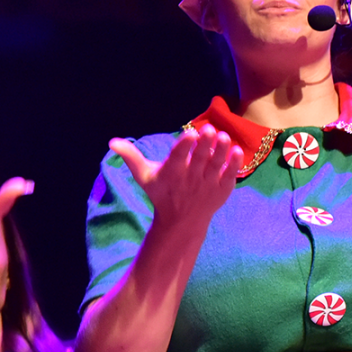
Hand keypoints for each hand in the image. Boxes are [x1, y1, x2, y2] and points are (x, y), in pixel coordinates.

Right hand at [110, 126, 241, 229]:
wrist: (182, 221)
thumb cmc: (162, 194)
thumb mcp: (144, 177)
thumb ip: (131, 157)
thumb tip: (112, 142)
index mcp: (173, 172)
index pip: (179, 156)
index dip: (185, 145)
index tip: (190, 133)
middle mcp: (191, 177)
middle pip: (200, 158)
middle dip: (205, 144)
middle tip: (210, 130)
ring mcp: (208, 183)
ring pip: (217, 164)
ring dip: (222, 150)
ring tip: (225, 136)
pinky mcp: (222, 189)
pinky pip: (230, 174)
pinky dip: (235, 164)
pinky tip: (239, 151)